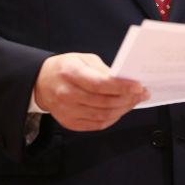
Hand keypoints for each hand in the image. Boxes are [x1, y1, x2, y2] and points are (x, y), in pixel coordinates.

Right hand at [33, 53, 149, 130]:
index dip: (121, 87)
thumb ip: (103, 70)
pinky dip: (112, 118)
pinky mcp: (69, 122)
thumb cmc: (65, 67)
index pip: (100, 84)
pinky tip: (121, 109)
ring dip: (123, 109)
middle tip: (142, 93)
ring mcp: (67, 111)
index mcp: (70, 73)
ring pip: (103, 116)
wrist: (41, 82)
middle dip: (128, 98)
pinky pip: (97, 125)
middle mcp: (67, 94)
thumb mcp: (83, 59)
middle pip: (104, 102)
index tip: (138, 86)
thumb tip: (125, 81)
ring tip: (134, 101)